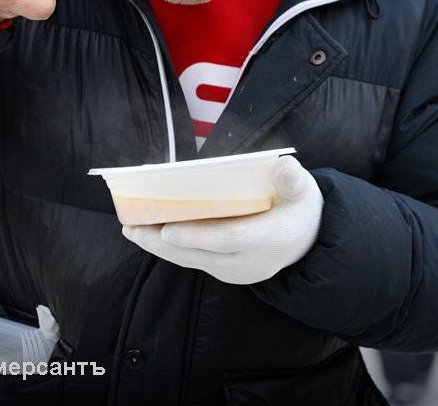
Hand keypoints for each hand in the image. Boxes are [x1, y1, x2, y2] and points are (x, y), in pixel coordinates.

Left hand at [122, 156, 323, 284]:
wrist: (306, 243)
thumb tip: (283, 166)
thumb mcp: (305, 191)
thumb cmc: (300, 209)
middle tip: (131, 227)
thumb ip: (294, 179)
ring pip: (192, 261)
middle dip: (162, 242)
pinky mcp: (225, 271)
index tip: (168, 230)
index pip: (228, 240)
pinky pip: (194, 261)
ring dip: (158, 247)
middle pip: (200, 254)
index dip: (197, 236)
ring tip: (131, 229)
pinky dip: (171, 249)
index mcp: (269, 239)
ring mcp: (235, 271)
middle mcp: (249, 262)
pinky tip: (150, 234)